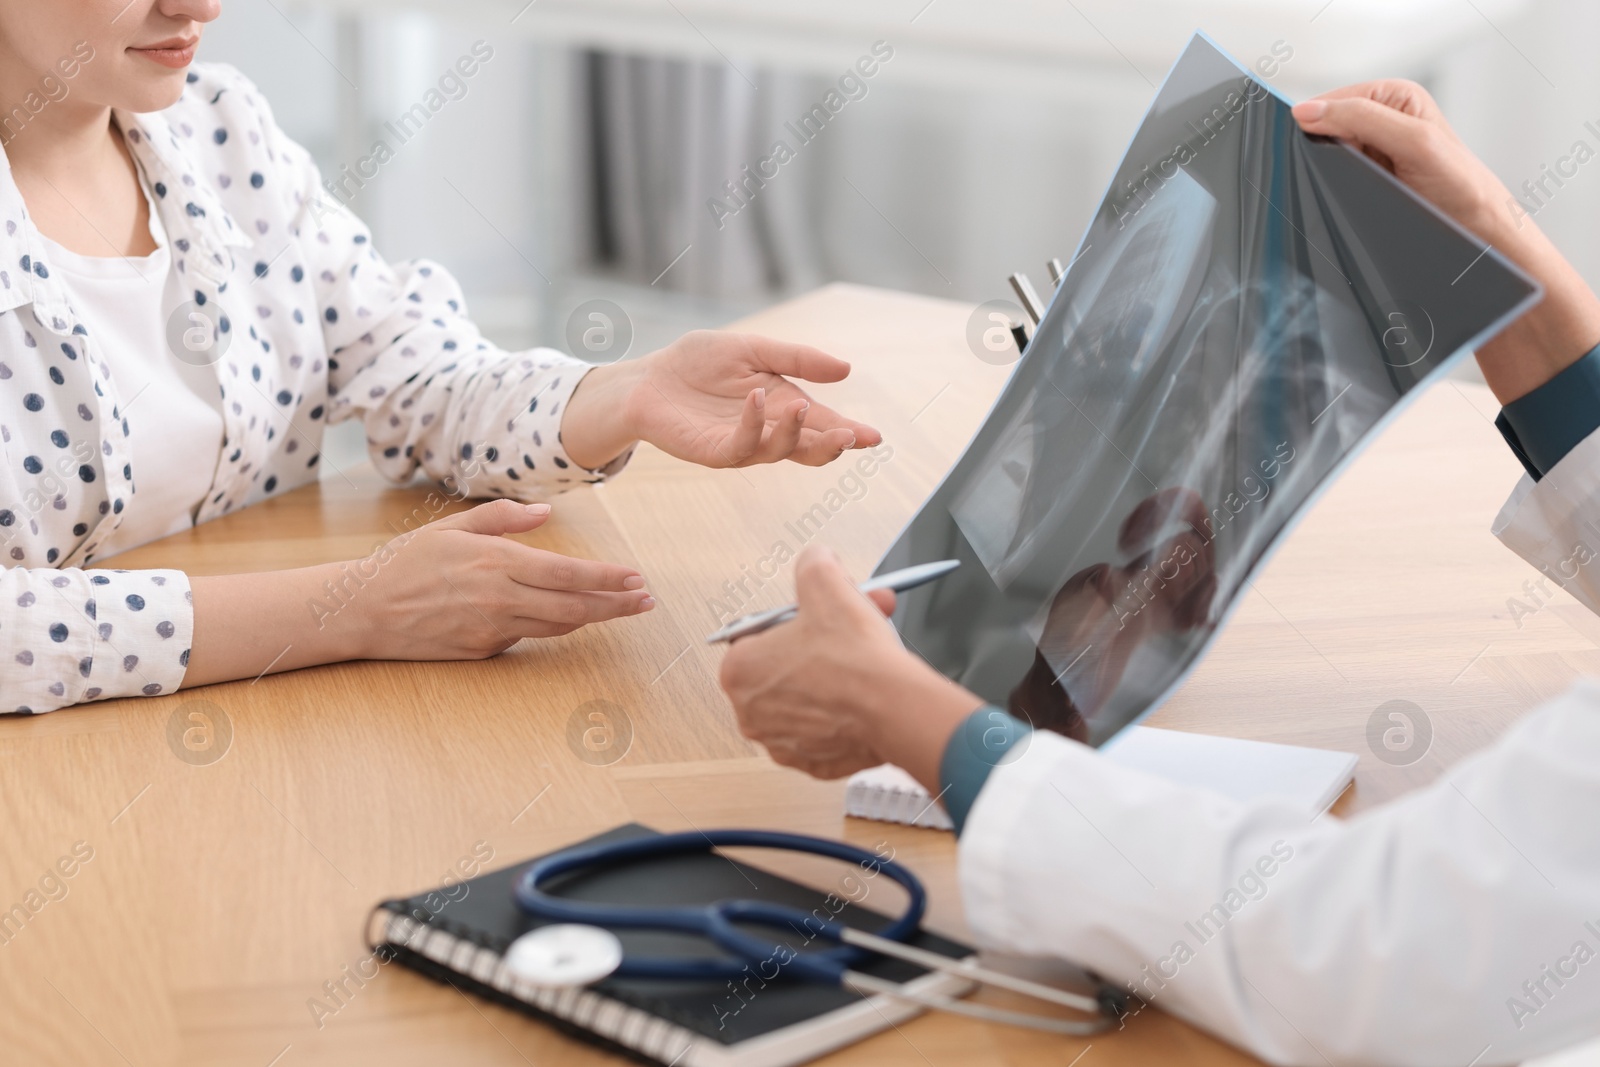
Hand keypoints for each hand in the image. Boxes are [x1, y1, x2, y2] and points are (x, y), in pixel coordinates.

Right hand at [346, 499, 653, 659]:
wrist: (363, 610)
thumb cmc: (405, 563)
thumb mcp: (451, 526)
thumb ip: (502, 517)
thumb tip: (544, 512)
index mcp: (496, 562)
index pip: (568, 573)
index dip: (607, 579)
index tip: (635, 579)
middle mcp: (500, 598)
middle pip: (574, 606)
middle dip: (616, 605)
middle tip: (646, 602)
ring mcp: (492, 629)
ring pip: (556, 626)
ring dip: (592, 618)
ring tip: (620, 609)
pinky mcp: (482, 651)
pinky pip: (525, 637)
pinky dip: (546, 625)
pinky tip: (562, 616)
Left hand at [561, 331, 883, 469]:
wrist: (649, 378)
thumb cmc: (698, 364)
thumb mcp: (754, 350)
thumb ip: (796, 359)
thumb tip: (845, 370)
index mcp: (784, 409)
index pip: (823, 426)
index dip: (849, 433)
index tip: (873, 436)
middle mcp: (768, 432)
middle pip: (809, 448)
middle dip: (833, 444)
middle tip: (853, 437)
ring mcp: (742, 445)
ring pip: (779, 451)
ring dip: (795, 433)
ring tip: (803, 408)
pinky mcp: (714, 451)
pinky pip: (740, 446)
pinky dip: (752, 425)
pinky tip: (757, 400)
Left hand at [717, 546, 980, 787]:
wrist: (895, 708)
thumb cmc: (855, 658)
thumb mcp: (826, 581)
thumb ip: (813, 561)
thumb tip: (816, 559)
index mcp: (738, 670)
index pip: (758, 635)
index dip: (794, 622)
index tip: (818, 619)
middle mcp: (751, 712)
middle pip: (782, 668)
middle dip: (815, 649)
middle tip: (846, 634)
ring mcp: (781, 742)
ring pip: (804, 700)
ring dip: (827, 681)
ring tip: (859, 663)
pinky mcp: (813, 762)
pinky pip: (824, 730)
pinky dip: (841, 715)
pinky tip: (861, 698)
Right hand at [1292, 82, 1514, 245]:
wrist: (1475, 228)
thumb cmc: (1460, 185)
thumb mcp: (1414, 141)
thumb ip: (1362, 118)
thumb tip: (1308, 111)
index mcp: (1395, 96)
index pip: (1332, 99)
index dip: (1316, 121)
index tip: (1312, 145)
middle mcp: (1383, 118)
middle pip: (1327, 126)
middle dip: (1322, 147)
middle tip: (1342, 168)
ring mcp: (1374, 148)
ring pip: (1327, 152)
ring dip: (1328, 168)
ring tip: (1354, 181)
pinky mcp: (1368, 175)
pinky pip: (1335, 174)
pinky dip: (1333, 184)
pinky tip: (1351, 190)